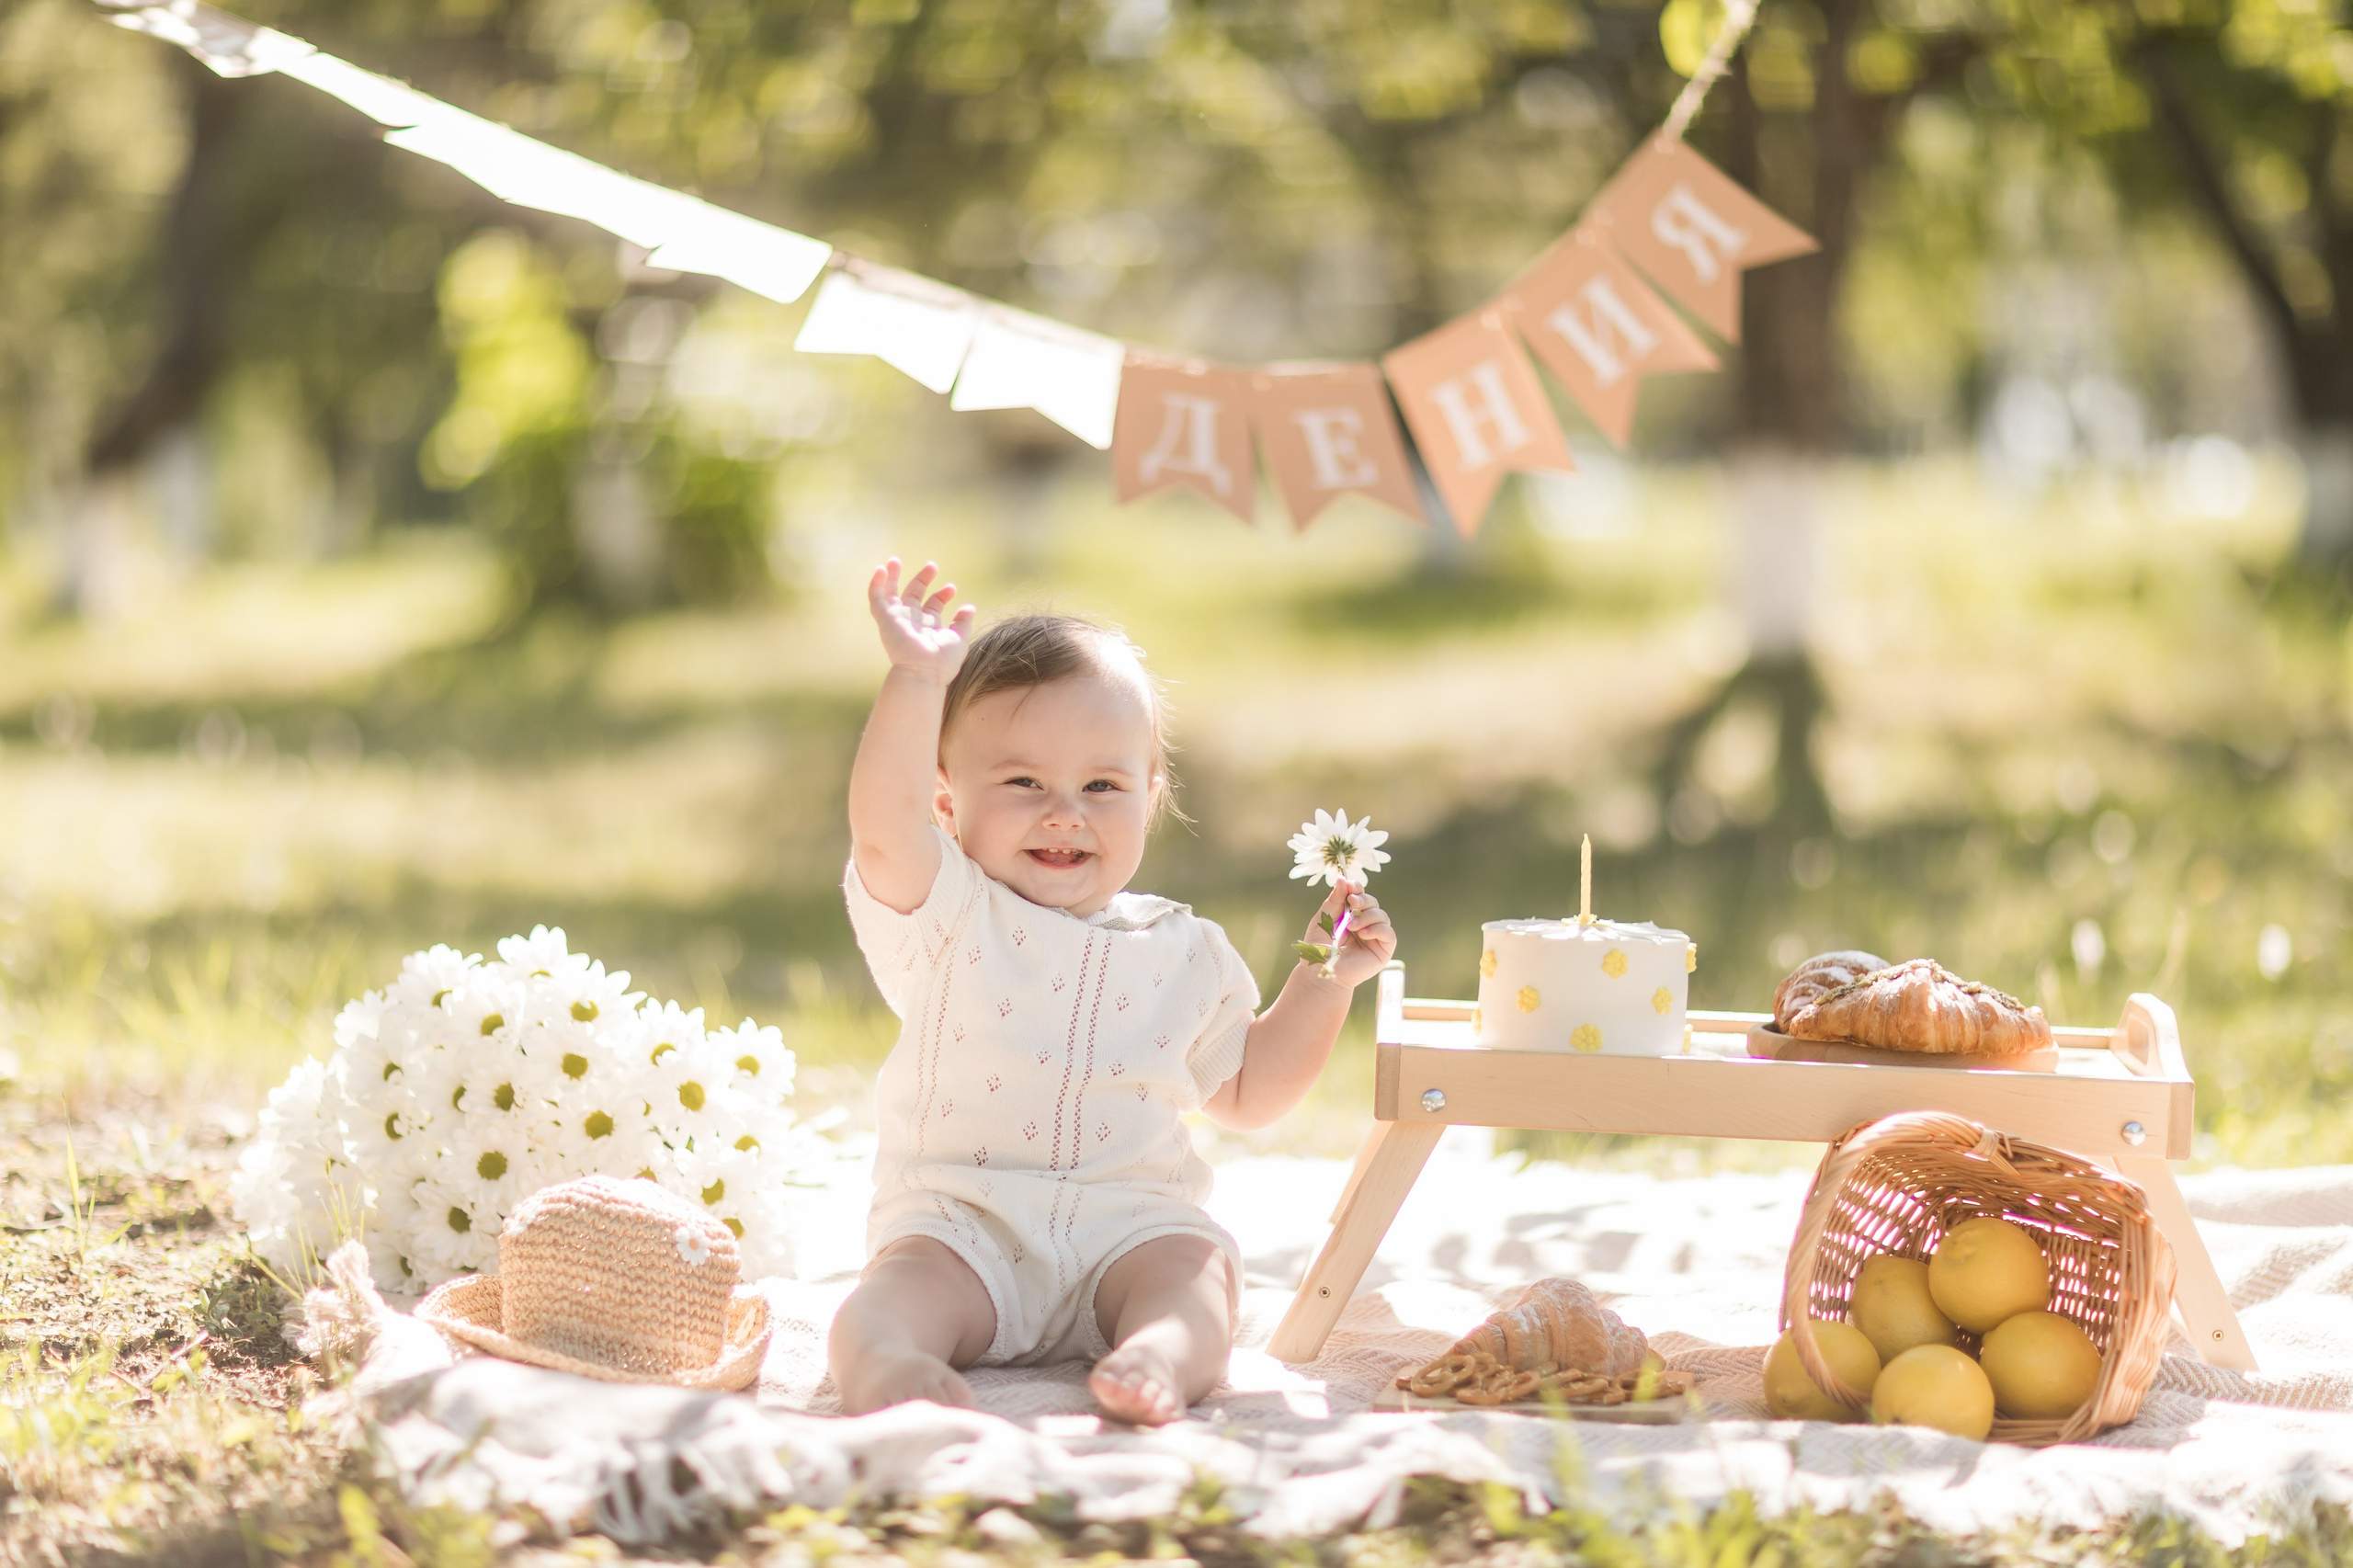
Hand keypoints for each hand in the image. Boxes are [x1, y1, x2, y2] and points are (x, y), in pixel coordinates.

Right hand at [868, 558, 974, 681]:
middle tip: (932, 566)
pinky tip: (881, 569)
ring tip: (895, 560)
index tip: (952, 588)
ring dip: (892, 577)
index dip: (942, 594)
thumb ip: (963, 622)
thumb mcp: (959, 639)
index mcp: (929, 626)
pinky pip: (876, 598)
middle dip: (922, 579)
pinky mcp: (885, 618)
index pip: (934, 604)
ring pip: (891, 593)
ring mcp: (898, 619)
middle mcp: (913, 621)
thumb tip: (969, 607)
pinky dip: (876, 583)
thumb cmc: (943, 661)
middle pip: (914, 595)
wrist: (924, 672)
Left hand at [1300, 881, 1395, 987]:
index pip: (1360, 895)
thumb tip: (1343, 878)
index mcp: (1350, 914)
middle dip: (1363, 900)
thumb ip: (1335, 900)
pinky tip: (1363, 934)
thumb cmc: (1319, 948)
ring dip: (1367, 916)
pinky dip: (1378, 929)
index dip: (1357, 888)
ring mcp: (1374, 937)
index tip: (1350, 886)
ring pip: (1381, 915)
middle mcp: (1364, 923)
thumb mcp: (1324, 919)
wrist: (1320, 971)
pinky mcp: (1383, 950)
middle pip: (1372, 902)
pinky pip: (1388, 933)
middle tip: (1352, 904)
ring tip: (1352, 926)